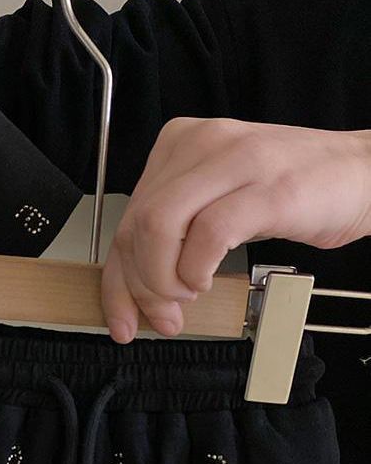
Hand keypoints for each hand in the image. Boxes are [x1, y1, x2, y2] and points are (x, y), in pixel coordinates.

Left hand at [101, 117, 370, 342]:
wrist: (364, 173)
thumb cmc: (294, 192)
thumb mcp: (220, 205)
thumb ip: (176, 237)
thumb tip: (139, 293)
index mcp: (180, 145)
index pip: (127, 218)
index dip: (117, 280)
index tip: (121, 319)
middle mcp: (201, 144)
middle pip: (138, 225)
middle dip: (141, 286)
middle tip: (165, 316)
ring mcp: (234, 161)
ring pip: (160, 225)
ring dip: (165, 279)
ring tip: (188, 296)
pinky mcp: (266, 187)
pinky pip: (208, 233)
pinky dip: (197, 269)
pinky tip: (207, 280)